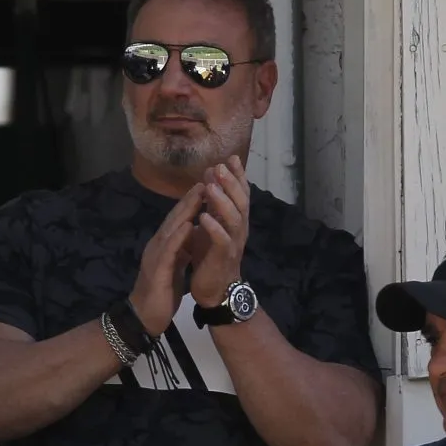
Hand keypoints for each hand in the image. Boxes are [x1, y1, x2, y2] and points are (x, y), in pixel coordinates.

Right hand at [128, 183, 203, 335]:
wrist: (145, 318)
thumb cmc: (161, 294)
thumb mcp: (174, 267)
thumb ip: (181, 250)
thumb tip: (191, 236)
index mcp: (163, 246)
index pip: (178, 220)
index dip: (192, 203)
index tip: (207, 186)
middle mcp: (157, 245)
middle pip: (175, 218)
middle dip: (190, 199)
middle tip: (206, 179)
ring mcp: (155, 256)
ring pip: (171, 228)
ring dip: (185, 211)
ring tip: (200, 193)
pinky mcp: (157, 270)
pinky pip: (168, 250)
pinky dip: (178, 236)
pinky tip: (188, 225)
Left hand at [189, 155, 249, 307]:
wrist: (215, 288)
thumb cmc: (212, 254)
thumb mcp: (213, 225)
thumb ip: (213, 204)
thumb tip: (209, 178)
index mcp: (236, 220)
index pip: (241, 193)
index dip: (238, 175)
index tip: (231, 157)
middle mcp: (239, 228)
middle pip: (241, 202)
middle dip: (231, 183)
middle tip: (220, 166)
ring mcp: (234, 242)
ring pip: (234, 218)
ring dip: (222, 201)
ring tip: (211, 187)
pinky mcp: (224, 257)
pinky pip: (221, 240)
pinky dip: (214, 227)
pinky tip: (204, 217)